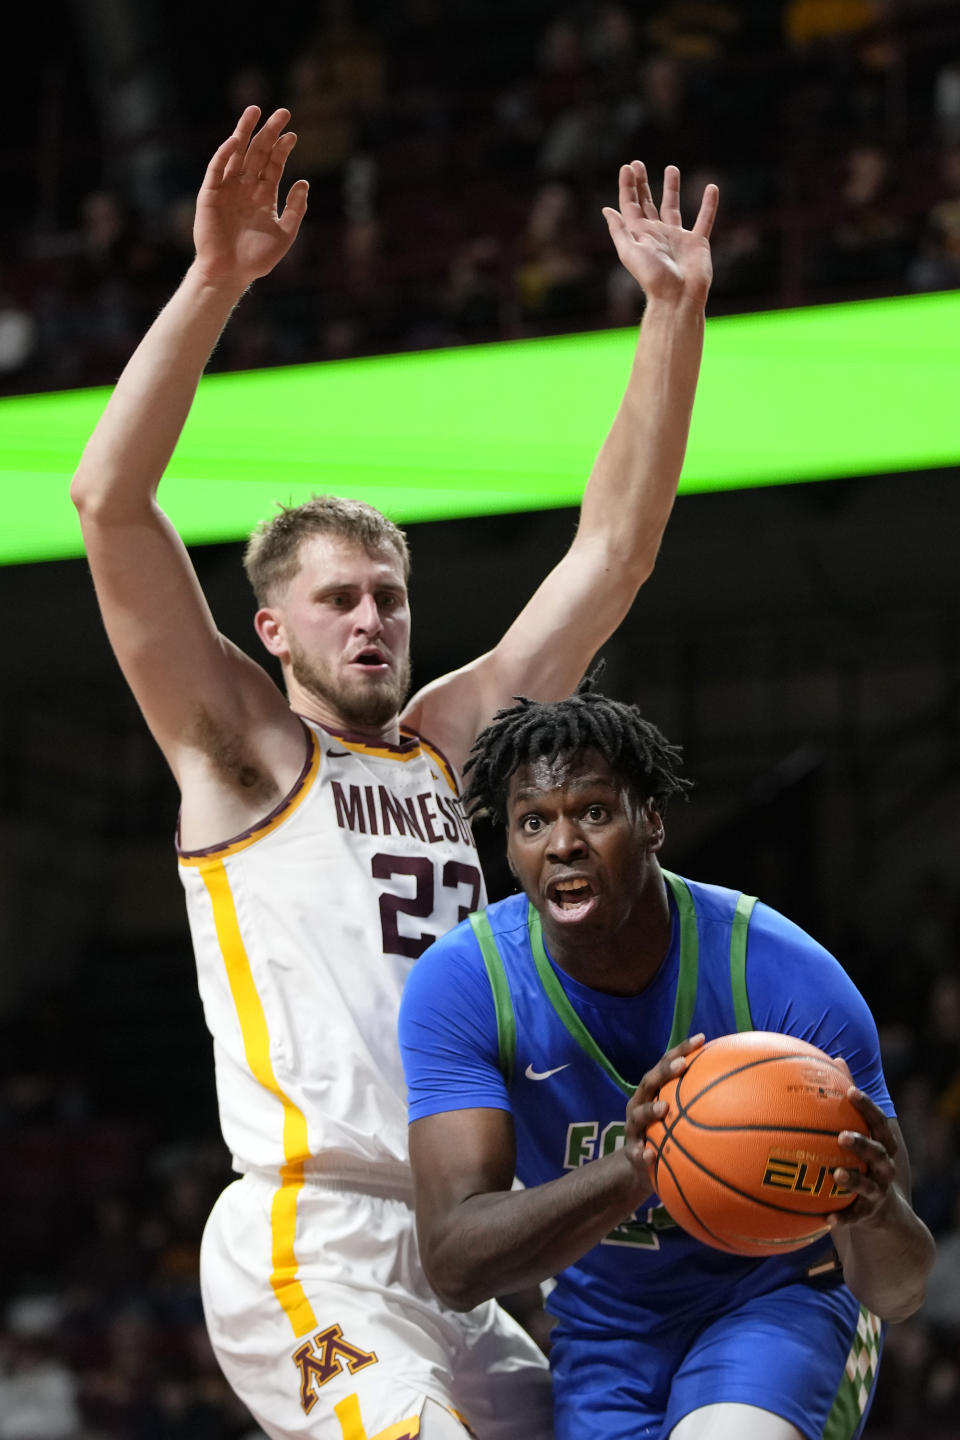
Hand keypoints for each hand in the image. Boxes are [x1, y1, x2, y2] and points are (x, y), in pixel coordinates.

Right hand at [192, 106, 308, 289]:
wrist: (230, 273)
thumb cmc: (256, 258)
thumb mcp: (284, 234)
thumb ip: (295, 209)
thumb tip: (304, 182)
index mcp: (263, 196)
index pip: (273, 165)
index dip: (282, 149)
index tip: (293, 135)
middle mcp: (245, 187)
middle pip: (258, 153)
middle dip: (269, 132)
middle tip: (283, 112)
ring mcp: (227, 188)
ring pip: (237, 153)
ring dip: (245, 131)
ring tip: (255, 111)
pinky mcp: (210, 193)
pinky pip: (217, 168)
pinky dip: (225, 153)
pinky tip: (237, 139)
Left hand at [602, 162, 717, 303]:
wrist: (677, 297)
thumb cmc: (652, 277)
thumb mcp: (630, 251)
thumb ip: (619, 230)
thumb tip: (606, 209)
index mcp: (640, 235)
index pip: (630, 205)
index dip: (628, 186)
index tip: (627, 166)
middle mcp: (657, 234)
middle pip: (648, 203)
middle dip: (643, 184)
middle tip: (638, 164)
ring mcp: (677, 237)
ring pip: (673, 207)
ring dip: (671, 188)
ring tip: (671, 168)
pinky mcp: (697, 242)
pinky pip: (704, 219)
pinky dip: (709, 204)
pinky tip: (712, 188)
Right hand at [623, 1033, 705, 1186]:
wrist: (638, 1167)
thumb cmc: (665, 1135)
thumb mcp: (679, 1117)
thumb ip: (700, 1103)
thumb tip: (743, 1092)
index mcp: (653, 1092)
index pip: (666, 1064)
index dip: (682, 1050)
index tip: (702, 1039)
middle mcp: (640, 1104)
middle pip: (649, 1082)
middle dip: (664, 1072)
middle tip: (681, 1065)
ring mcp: (633, 1128)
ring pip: (638, 1116)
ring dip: (650, 1110)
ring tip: (664, 1108)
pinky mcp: (631, 1152)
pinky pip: (636, 1153)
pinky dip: (643, 1154)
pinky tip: (650, 1155)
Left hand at [827, 1083, 901, 1232]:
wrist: (886, 1216)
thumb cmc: (865, 1163)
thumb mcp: (862, 1135)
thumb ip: (849, 1103)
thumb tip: (835, 1059)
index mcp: (881, 1145)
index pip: (877, 1123)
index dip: (866, 1107)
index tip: (850, 1091)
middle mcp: (883, 1168)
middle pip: (878, 1152)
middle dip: (862, 1143)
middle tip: (842, 1135)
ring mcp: (877, 1193)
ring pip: (868, 1186)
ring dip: (853, 1180)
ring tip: (836, 1174)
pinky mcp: (867, 1216)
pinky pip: (854, 1218)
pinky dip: (841, 1218)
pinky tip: (825, 1219)